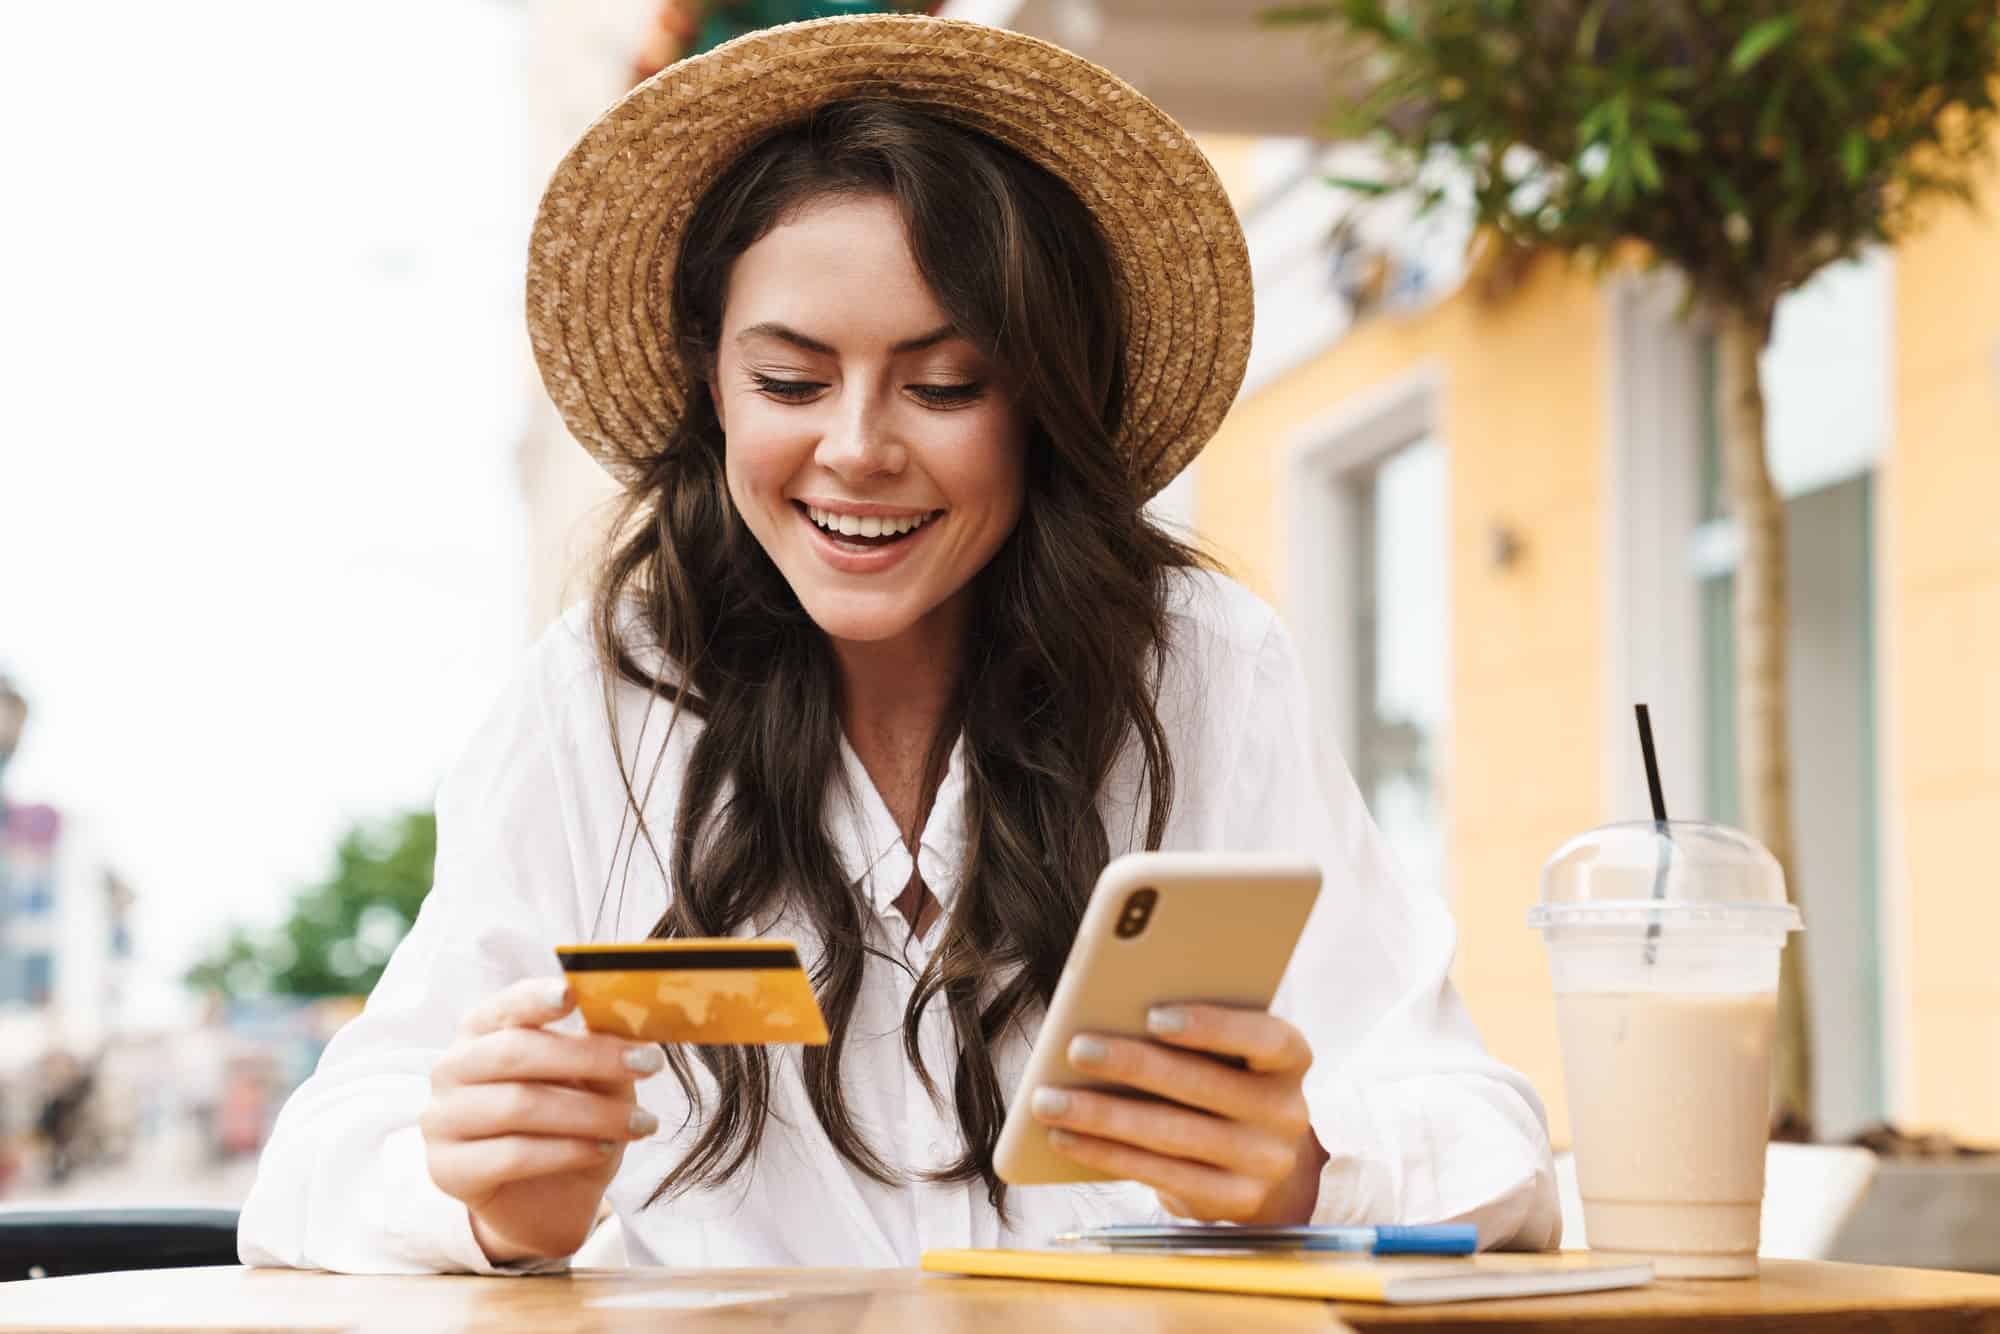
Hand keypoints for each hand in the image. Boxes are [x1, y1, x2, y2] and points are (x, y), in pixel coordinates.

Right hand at [421, 977, 665, 1264]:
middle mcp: (452, 1068)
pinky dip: (566, 1151)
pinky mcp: (448, 1169)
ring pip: (518, 1106)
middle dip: (589, 1056)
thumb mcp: (593, 1083)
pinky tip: (603, 1150)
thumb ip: (603, 1053)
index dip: (536, 998)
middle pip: (515, 1053)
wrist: (543, 1202)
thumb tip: (634, 1027)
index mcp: (483, 1030)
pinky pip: (512, 1155)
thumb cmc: (566, 1124)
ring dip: (590, 1113)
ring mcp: (442, 1120)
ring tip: (640, 1123)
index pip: (505, 1006)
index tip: (573, 994)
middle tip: (649, 1063)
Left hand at [1030, 1004, 1328, 1223]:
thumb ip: (1186, 1029)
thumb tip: (1107, 1008)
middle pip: (1205, 1086)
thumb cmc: (1221, 1077)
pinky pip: (1161, 1175)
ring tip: (1049, 1100)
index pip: (1265, 1038)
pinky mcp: (1233, 1200)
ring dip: (1104, 1116)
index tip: (1154, 1015)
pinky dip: (1106, 1154)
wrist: (1258, 1160)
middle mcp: (1287, 1111)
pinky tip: (1065, 1137)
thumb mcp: (1223, 1050)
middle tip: (1077, 1048)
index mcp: (1289, 1058)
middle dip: (1134, 1065)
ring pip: (1174, 1135)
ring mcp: (1264, 1162)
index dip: (1213, 1027)